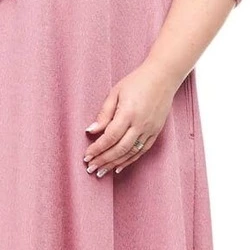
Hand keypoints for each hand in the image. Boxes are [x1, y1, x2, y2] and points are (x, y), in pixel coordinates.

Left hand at [83, 59, 180, 177]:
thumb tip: (91, 131)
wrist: (162, 77)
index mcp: (128, 113)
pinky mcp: (156, 132)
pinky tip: (119, 167)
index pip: (110, 136)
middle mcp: (140, 124)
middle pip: (119, 149)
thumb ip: (104, 113)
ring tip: (102, 172)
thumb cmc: (136, 82)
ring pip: (131, 153)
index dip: (97, 148)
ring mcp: (150, 130)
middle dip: (103, 160)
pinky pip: (142, 151)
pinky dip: (129, 160)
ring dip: (115, 164)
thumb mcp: (115, 92)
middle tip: (91, 168)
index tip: (87, 156)